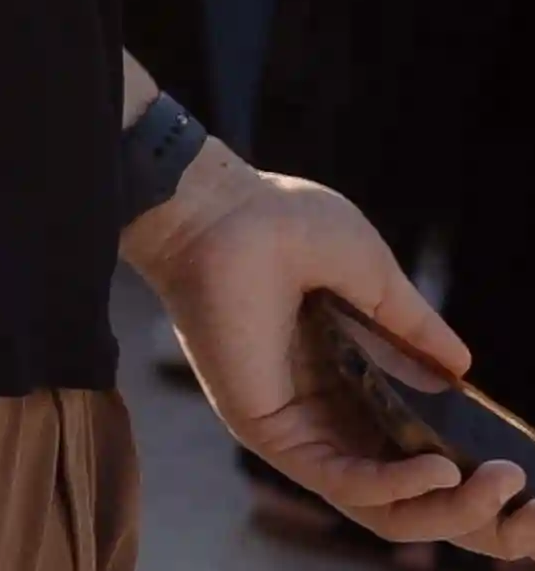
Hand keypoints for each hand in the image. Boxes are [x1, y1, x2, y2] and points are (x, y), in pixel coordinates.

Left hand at [135, 135, 534, 552]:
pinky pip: (340, 481)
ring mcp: (297, 430)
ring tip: (498, 486)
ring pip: (380, 507)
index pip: (421, 461)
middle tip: (526, 507)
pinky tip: (441, 471)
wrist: (218, 203)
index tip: (528, 483)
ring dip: (448, 508)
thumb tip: (461, 371)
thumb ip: (413, 329)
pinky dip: (396, 487)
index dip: (477, 484)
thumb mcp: (371, 277)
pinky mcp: (268, 429)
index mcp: (354, 385)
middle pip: (408, 502)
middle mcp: (327, 419)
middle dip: (475, 518)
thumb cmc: (281, 224)